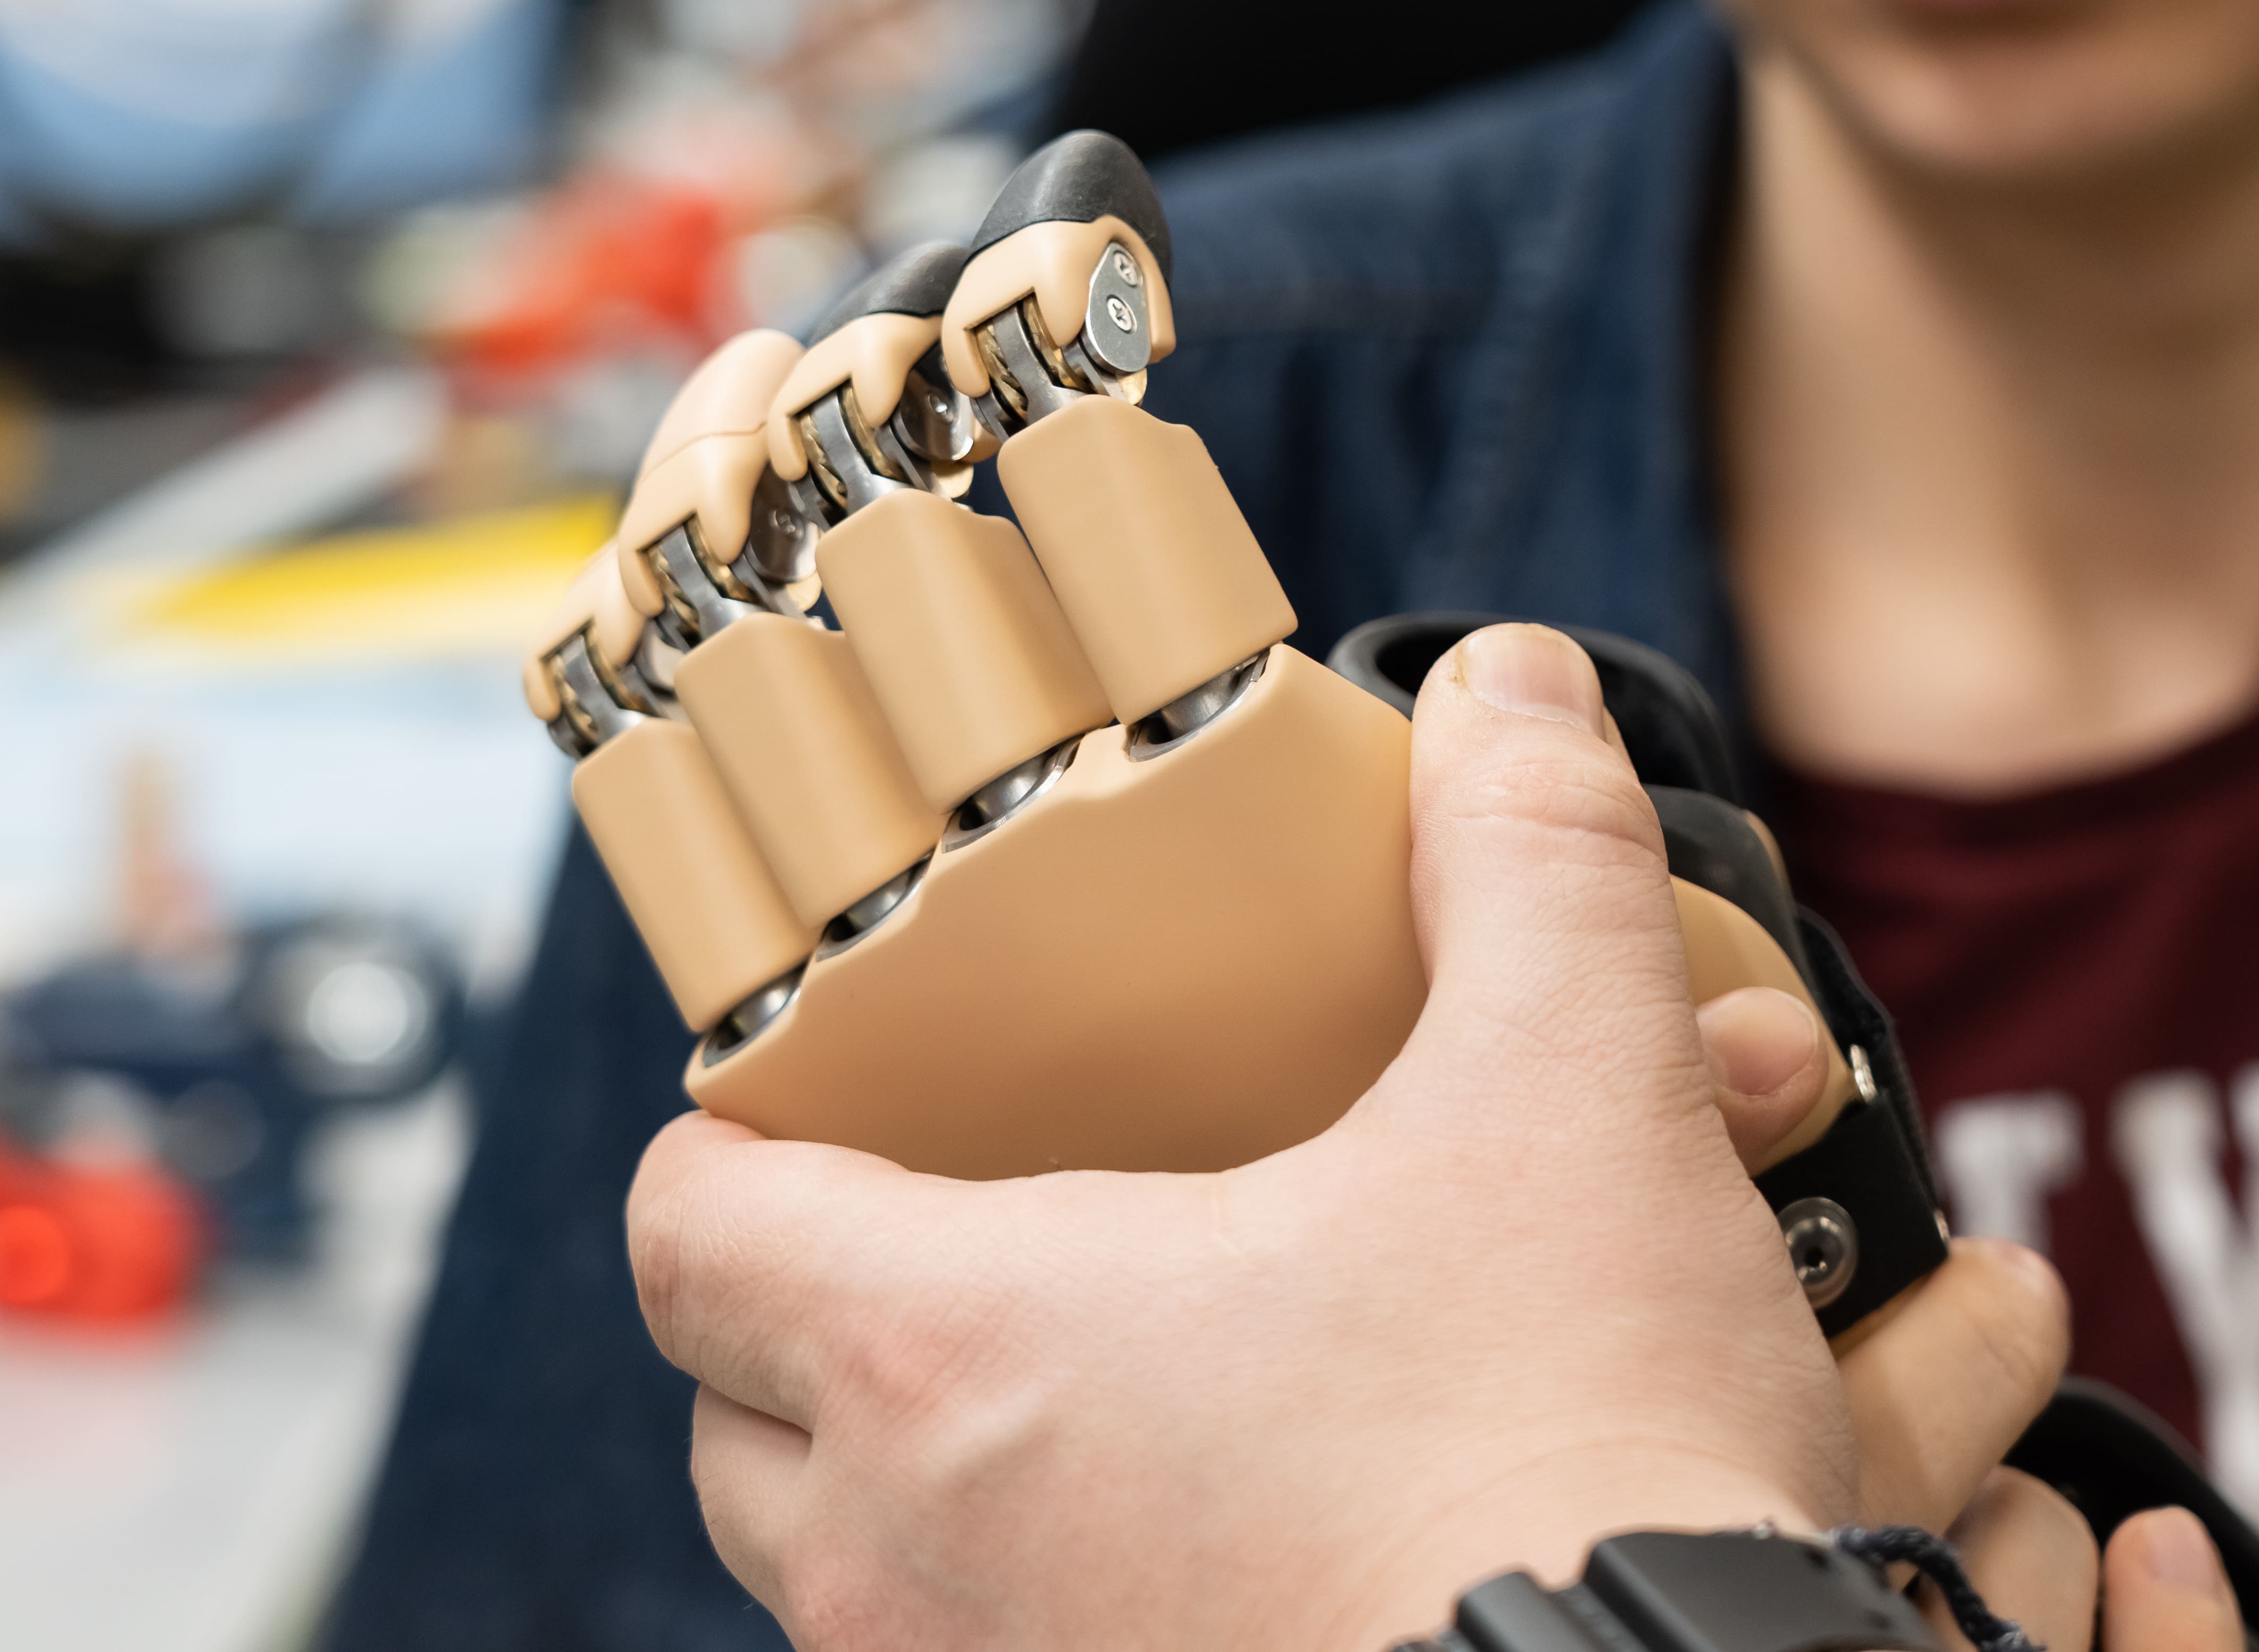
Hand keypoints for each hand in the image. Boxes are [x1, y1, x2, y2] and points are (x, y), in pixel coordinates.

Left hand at [631, 625, 1846, 1649]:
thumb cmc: (1568, 1454)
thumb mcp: (1573, 1101)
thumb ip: (1534, 865)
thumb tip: (1517, 697)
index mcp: (956, 1352)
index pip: (685, 1231)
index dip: (726, 1146)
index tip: (819, 1106)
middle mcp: (916, 1567)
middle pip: (738, 1424)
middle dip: (821, 1325)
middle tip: (971, 1241)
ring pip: (852, 1584)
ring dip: (937, 1481)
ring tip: (1104, 1392)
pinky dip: (1053, 1604)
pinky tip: (1216, 1537)